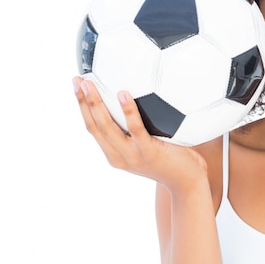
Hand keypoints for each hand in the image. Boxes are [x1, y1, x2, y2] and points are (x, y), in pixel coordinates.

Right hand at [72, 76, 207, 194]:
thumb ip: (138, 131)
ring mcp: (132, 155)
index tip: (77, 87)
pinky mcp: (148, 152)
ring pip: (107, 127)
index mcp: (114, 154)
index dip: (82, 107)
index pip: (92, 128)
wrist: (187, 183)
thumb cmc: (172, 160)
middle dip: (83, 102)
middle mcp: (119, 156)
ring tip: (90, 84)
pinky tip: (123, 94)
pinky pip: (135, 129)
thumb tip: (139, 100)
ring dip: (95, 104)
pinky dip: (128, 111)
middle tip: (78, 80)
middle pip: (94, 126)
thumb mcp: (147, 147)